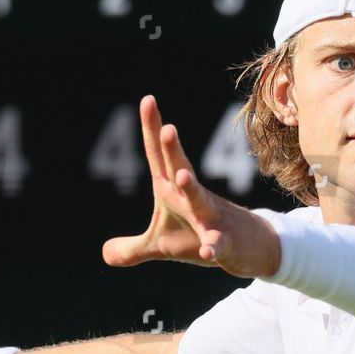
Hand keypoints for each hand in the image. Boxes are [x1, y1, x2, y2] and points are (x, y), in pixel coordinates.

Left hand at [102, 94, 280, 277]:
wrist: (249, 250)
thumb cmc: (199, 239)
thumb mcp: (161, 246)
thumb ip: (132, 249)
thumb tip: (104, 254)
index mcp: (172, 192)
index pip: (159, 156)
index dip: (153, 129)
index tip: (147, 99)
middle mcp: (192, 198)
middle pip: (180, 169)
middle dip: (173, 150)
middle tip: (168, 129)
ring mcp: (210, 218)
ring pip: (200, 200)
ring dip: (190, 188)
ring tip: (181, 177)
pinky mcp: (224, 242)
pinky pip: (218, 243)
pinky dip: (213, 247)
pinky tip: (207, 252)